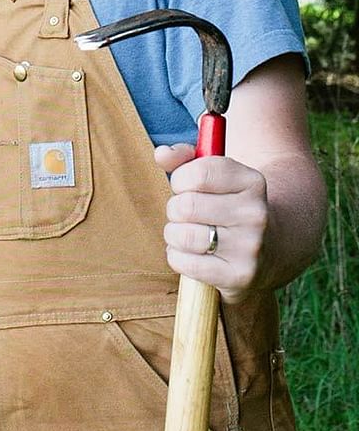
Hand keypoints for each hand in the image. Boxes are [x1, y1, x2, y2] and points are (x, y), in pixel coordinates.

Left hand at [154, 143, 268, 304]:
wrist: (269, 250)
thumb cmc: (226, 205)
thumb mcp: (214, 175)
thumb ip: (183, 158)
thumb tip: (161, 155)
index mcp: (252, 181)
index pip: (198, 174)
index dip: (180, 180)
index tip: (185, 187)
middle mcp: (256, 213)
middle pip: (185, 206)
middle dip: (175, 209)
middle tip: (185, 214)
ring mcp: (250, 246)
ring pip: (182, 235)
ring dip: (174, 234)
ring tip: (187, 233)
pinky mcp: (240, 276)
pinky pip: (184, 262)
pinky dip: (177, 257)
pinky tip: (191, 253)